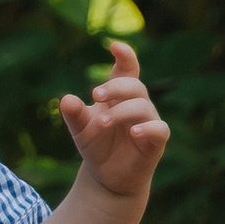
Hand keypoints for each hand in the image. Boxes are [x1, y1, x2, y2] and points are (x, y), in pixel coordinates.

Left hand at [57, 41, 169, 202]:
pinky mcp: (156, 141)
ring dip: (122, 111)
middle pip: (134, 85)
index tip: (114, 46)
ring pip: (143, 106)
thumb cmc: (96, 146)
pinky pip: (159, 129)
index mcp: (120, 96)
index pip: (127, 70)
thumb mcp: (80, 130)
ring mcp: (148, 121)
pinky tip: (133, 132)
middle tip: (95, 94)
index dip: (125, 56)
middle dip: (116, 87)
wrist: (106, 177)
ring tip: (102, 122)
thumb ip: (74, 115)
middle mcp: (137, 104)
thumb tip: (65, 99)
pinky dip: (147, 128)